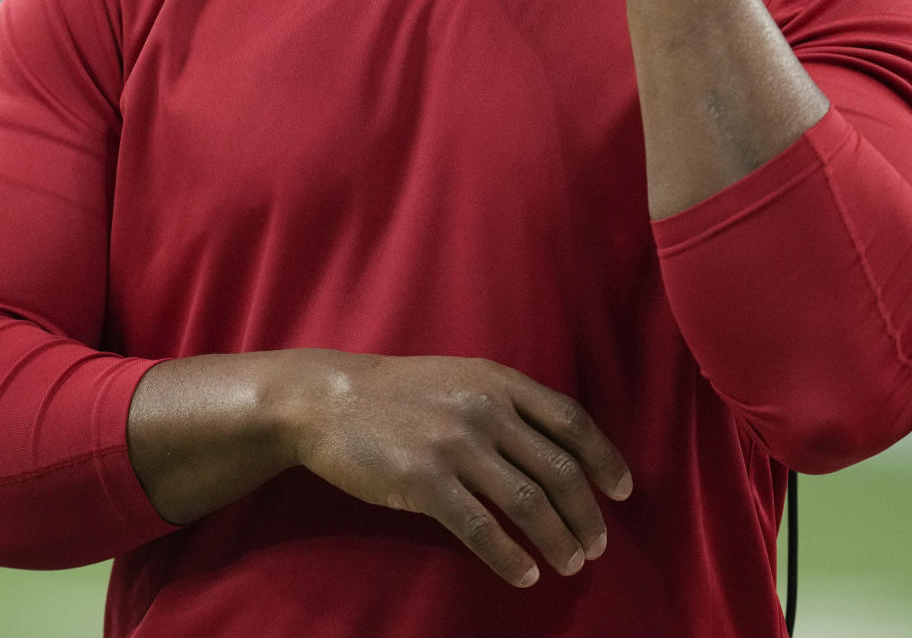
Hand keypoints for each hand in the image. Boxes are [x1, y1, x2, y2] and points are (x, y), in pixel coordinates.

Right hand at [277, 349, 631, 587]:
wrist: (330, 398)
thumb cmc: (400, 392)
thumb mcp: (461, 378)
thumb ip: (506, 402)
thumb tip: (557, 444)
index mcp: (498, 381)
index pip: (571, 420)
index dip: (604, 458)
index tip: (623, 491)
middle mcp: (485, 409)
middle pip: (558, 469)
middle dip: (586, 513)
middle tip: (596, 545)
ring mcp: (454, 444)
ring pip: (527, 502)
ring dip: (557, 540)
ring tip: (570, 564)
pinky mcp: (424, 480)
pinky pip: (481, 528)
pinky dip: (510, 557)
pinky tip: (524, 575)